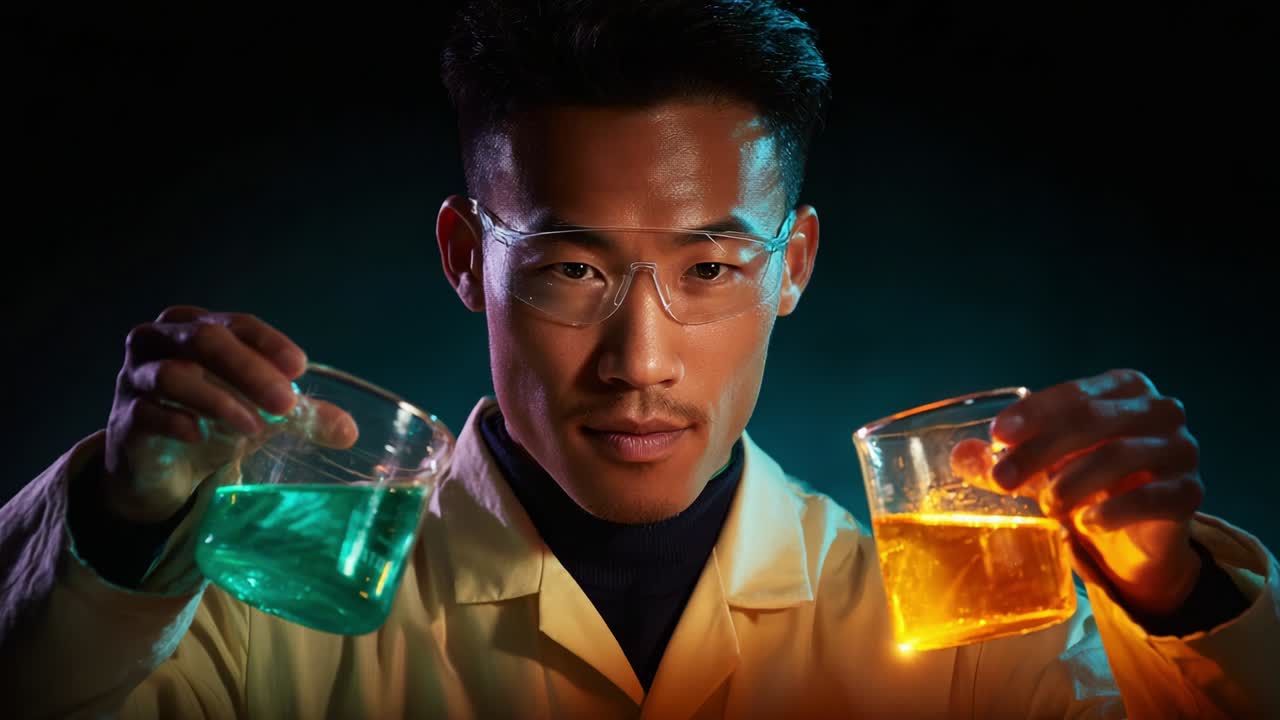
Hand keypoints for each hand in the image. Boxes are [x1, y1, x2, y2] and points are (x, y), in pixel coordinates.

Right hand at [103, 306, 356, 523]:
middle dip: (250, 370)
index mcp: (197, 327)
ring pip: (172, 374)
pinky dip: (177, 421)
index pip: (236, 323)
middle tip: (285, 403)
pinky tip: (201, 436)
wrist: (155, 469)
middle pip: (204, 340)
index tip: (300, 369)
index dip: (268, 342)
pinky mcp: (123, 419)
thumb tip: (350, 431)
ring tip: (255, 428)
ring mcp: (136, 379)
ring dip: (219, 400)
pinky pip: (146, 412)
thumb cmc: (210, 422)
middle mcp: (161, 343)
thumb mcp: (260, 414)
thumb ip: (303, 417)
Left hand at [990, 369, 1202, 616]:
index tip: (997, 434)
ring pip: (1123, 455)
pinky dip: (1116, 509)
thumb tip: (959, 455)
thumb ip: (1002, 457)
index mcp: (1121, 388)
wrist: (1138, 532)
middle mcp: (1157, 410)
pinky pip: (1156, 496)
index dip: (1033, 412)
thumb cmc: (1086, 480)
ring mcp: (1180, 449)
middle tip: (1003, 479)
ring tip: (1043, 505)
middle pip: (1093, 420)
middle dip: (1042, 449)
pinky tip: (1086, 524)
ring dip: (1074, 481)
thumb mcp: (1042, 465)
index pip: (1072, 394)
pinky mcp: (1191, 492)